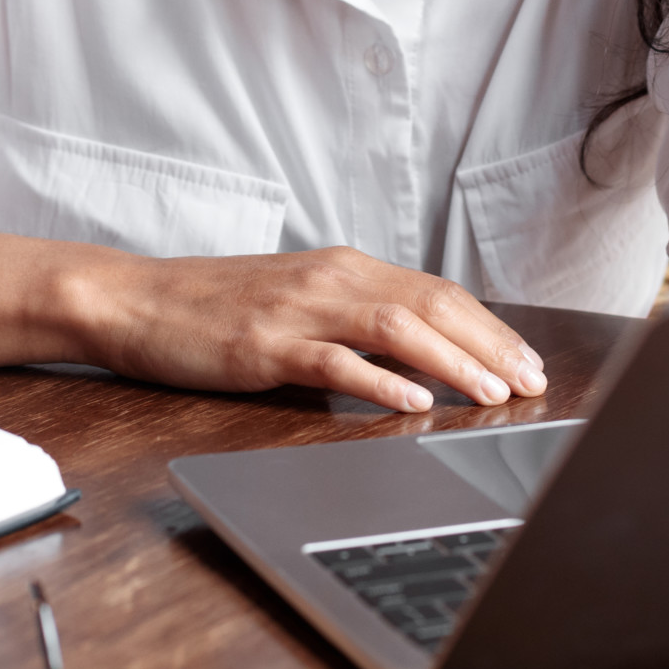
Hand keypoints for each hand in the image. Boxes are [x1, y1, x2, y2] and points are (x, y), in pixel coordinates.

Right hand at [66, 243, 546, 412]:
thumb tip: (419, 350)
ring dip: (453, 361)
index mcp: (345, 267)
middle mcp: (331, 279)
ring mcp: (299, 310)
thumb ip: (354, 316)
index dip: (490, 327)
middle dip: (491, 345)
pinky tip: (413, 401)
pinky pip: (334, 360)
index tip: (529, 361)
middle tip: (533, 383)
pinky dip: (380, 380)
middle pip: (431, 305)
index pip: (437, 292)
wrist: (136, 299)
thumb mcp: (299, 301)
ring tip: (493, 392)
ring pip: (396, 328)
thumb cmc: (216, 308)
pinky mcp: (266, 345)